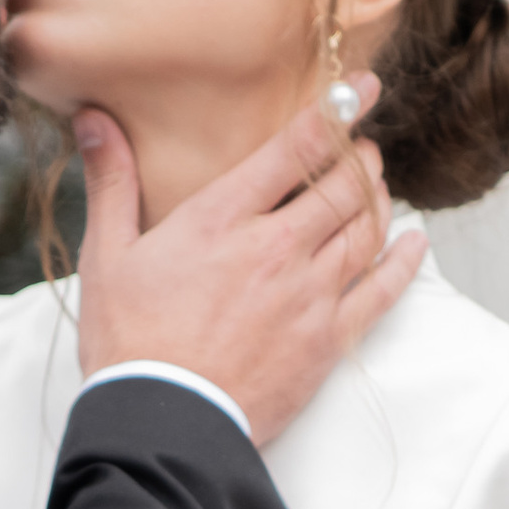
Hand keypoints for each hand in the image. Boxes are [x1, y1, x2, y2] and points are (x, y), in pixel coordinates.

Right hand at [71, 76, 426, 448]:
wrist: (163, 421)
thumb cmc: (129, 342)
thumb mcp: (107, 256)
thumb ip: (113, 181)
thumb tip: (95, 120)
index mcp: (223, 218)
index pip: (295, 147)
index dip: (336, 109)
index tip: (361, 87)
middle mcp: (276, 248)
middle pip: (344, 185)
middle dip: (360, 159)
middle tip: (359, 151)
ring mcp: (310, 295)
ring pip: (367, 229)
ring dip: (379, 200)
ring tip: (376, 187)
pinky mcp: (329, 340)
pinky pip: (384, 290)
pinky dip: (404, 261)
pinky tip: (413, 243)